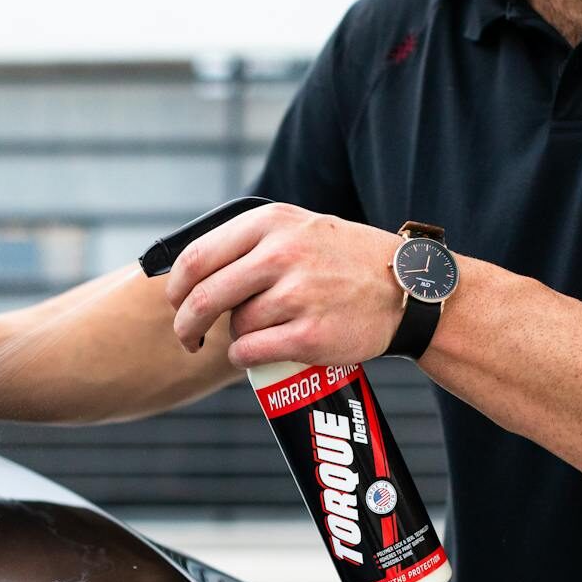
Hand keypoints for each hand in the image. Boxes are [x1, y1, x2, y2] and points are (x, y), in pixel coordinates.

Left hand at [163, 202, 403, 368]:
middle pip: (204, 297)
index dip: (176, 288)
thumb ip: (249, 242)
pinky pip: (251, 351)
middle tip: (187, 338)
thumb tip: (187, 272)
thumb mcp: (298, 229)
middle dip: (186, 325)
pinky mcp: (310, 335)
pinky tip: (256, 353)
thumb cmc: (343, 262)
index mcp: (272, 223)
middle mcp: (282, 255)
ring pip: (234, 325)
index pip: (197, 257)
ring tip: (260, 332)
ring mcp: (297, 296)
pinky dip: (245, 357)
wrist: (405, 290)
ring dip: (234, 336)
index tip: (176, 303)